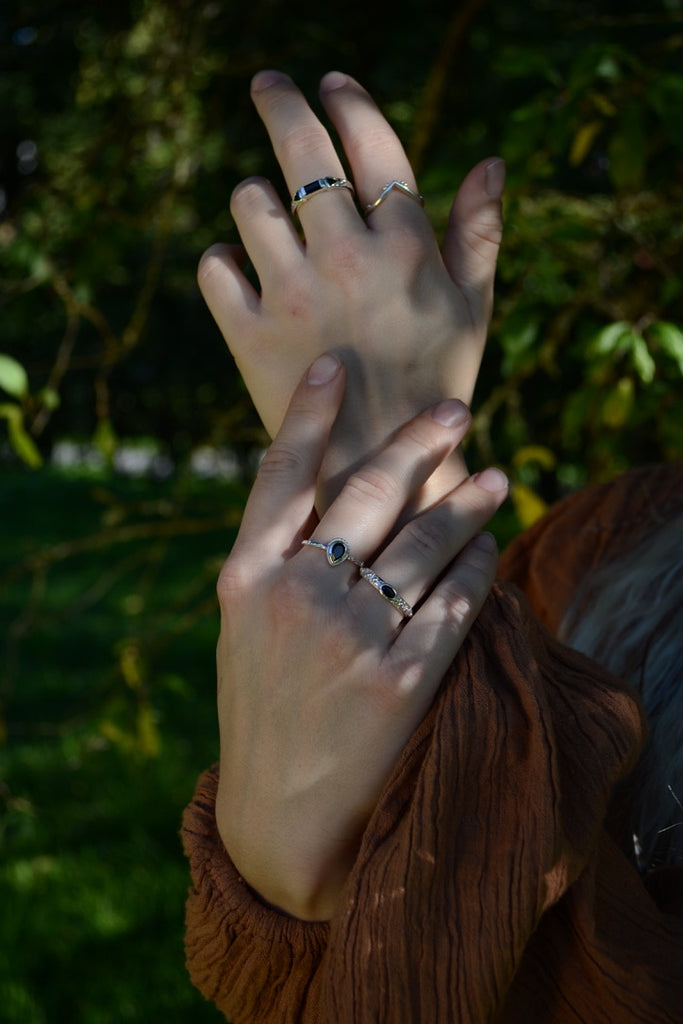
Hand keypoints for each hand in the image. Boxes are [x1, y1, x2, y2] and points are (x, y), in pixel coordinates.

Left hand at [198, 70, 504, 509]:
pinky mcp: (249, 336)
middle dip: (281, 103)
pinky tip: (241, 270)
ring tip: (264, 208)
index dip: (351, 103)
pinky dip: (222, 260)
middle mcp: (348, 261)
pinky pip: (214, 267)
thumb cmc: (434, 387)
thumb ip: (478, 235)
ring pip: (251, 204)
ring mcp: (293, 297)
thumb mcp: (472, 314)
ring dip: (256, 197)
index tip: (333, 81)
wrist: (381, 470)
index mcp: (407, 249)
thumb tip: (491, 160)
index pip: (374, 148)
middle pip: (305, 154)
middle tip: (269, 84)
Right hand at [214, 353, 507, 920]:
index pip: (281, 476)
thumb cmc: (260, 713)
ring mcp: (350, 638)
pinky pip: (455, 604)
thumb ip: (273, 562)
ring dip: (468, 505)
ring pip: (425, 543)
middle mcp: (296, 596)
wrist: (278, 817)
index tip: (333, 366)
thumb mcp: (242, 631)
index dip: (308, 415)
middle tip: (457, 411)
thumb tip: (322, 491)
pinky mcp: (402, 681)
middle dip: (419, 442)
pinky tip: (490, 554)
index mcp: (245, 579)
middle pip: (368, 493)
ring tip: (496, 479)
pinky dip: (478, 571)